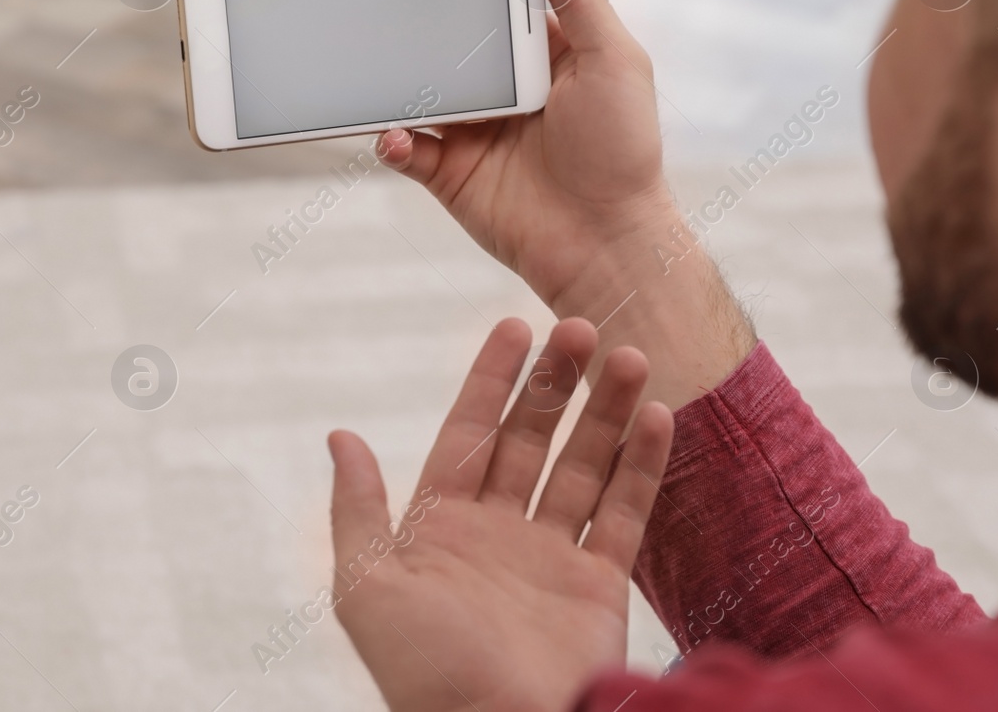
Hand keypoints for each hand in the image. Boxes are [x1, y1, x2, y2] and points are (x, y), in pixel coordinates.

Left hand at [329, 317, 673, 711]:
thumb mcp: (367, 588)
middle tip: (581, 328)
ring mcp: (550, 557)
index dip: (490, 379)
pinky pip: (624, 512)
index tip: (515, 324)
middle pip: (529, 439)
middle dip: (554, 383)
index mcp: (440, 528)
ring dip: (605, 412)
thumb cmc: (424, 674)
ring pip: (582, 465)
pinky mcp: (598, 586)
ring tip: (629, 357)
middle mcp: (497, 533)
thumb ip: (357, 509)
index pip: (468, 433)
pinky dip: (642, 464)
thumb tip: (340, 436)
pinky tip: (657, 415)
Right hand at [378, 0, 667, 305]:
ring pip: (418, 95)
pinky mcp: (450, 174)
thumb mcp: (616, 64)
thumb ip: (582, 5)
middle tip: (389, 11)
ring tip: (378, 69)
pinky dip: (391, 139)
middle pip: (450, 49)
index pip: (499, 8)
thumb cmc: (623, 153)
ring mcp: (473, 132)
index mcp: (544, 58)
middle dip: (420, 32)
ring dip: (396, 83)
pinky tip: (396, 133)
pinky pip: (407, 149)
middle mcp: (504, 91)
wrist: (604, 242)